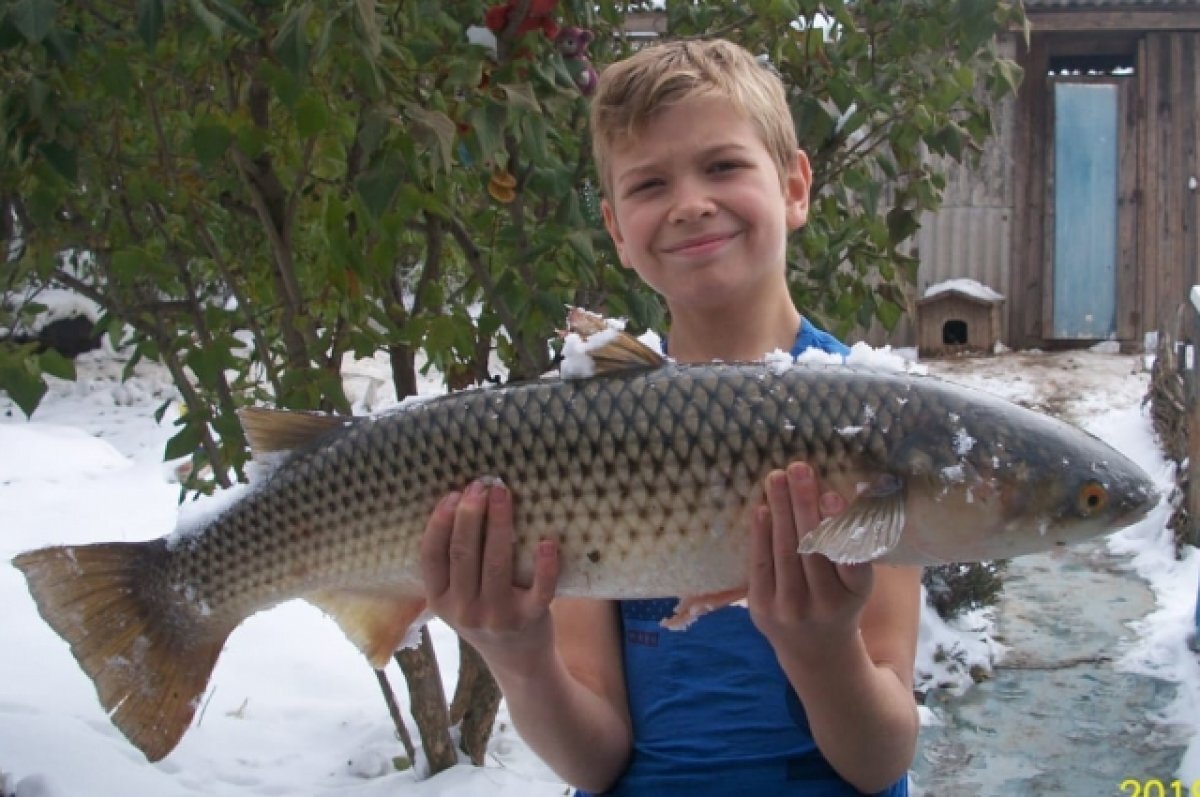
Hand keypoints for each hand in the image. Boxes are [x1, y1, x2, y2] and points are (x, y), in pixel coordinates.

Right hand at [420, 479, 559, 664]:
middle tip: (480, 485)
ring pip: (496, 563)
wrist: (519, 661)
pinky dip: (545, 567)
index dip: (439, 523)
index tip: (452, 495)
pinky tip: (547, 542)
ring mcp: (496, 617)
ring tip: (502, 494)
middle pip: (463, 554)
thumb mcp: (457, 598)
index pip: (432, 557)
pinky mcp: (529, 619)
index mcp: (439, 600)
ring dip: (500, 524)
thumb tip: (461, 504)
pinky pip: (539, 590)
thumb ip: (454, 565)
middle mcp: (464, 610)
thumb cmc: (486, 614)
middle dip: (470, 515)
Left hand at [747, 462, 874, 654]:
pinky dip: (760, 534)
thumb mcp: (856, 581)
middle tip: (799, 468)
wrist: (815, 652)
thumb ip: (851, 544)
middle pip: (811, 548)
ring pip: (784, 552)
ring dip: (780, 510)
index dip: (839, 526)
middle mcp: (824, 604)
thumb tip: (843, 491)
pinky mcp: (762, 609)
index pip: (849, 557)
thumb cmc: (840, 601)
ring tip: (777, 478)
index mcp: (855, 593)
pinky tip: (762, 508)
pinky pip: (761, 564)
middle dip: (803, 504)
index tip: (831, 495)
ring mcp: (790, 608)